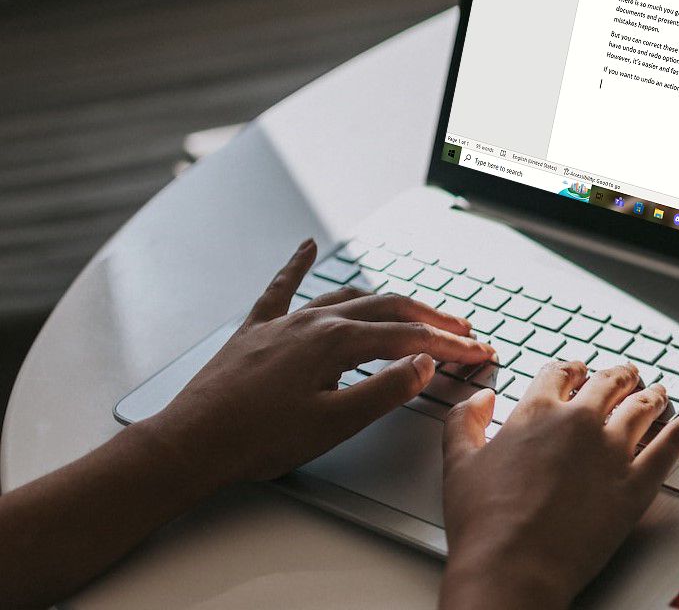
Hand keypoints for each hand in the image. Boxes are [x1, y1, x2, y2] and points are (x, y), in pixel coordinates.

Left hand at [140, 239, 495, 489]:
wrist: (190, 443)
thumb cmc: (256, 440)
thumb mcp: (333, 424)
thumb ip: (384, 391)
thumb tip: (424, 363)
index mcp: (334, 342)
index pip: (409, 339)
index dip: (451, 347)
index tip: (478, 354)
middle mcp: (312, 322)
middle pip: (387, 309)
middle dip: (432, 319)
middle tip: (464, 332)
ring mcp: (283, 322)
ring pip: (348, 297)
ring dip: (388, 301)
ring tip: (416, 309)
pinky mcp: (256, 330)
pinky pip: (282, 288)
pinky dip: (298, 264)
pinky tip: (307, 246)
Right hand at [438, 361, 678, 608]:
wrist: (512, 568)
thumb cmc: (484, 525)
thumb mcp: (457, 464)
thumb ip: (463, 422)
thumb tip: (479, 399)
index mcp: (535, 411)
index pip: (560, 373)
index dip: (569, 372)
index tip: (574, 373)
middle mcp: (579, 421)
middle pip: (608, 382)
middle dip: (616, 377)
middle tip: (623, 378)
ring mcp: (613, 448)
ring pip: (643, 403)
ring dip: (650, 393)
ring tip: (656, 391)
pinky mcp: (639, 480)